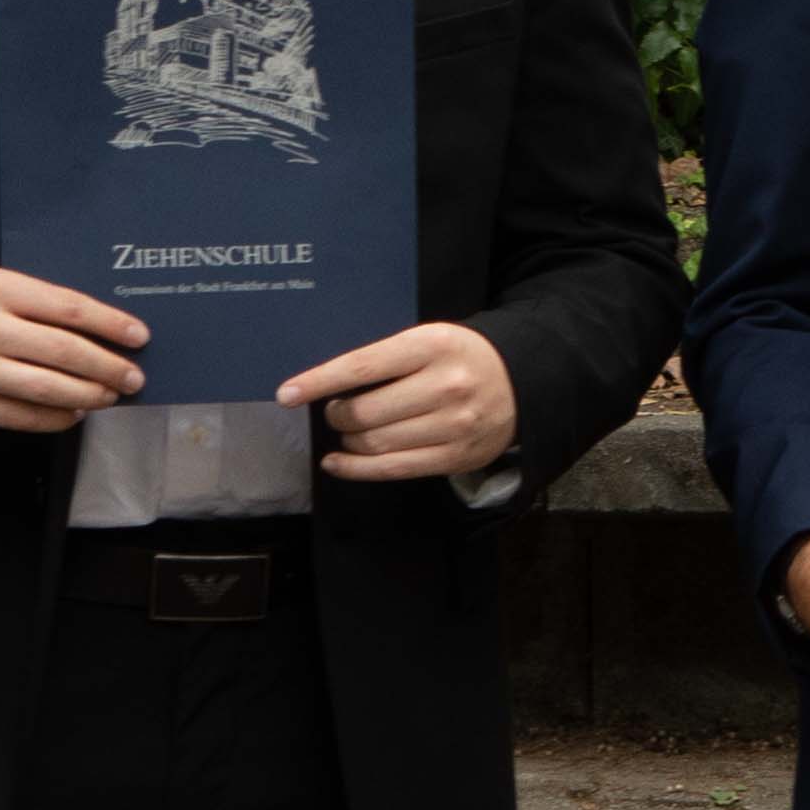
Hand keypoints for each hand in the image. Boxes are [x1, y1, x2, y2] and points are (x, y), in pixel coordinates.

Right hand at [0, 265, 147, 433]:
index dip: (109, 324)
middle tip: (134, 377)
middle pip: (63, 352)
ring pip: (45, 388)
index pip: (67, 308)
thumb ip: (30, 301)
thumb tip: (92, 327)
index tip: (139, 335)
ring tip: (109, 396)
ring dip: (87, 396)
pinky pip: (19, 417)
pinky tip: (73, 414)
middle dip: (107, 367)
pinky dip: (53, 419)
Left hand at [284, 318, 519, 482]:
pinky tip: (338, 463)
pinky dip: (357, 469)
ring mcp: (454, 426)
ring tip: (348, 433)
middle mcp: (445, 386)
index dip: (319, 382)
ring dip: (348, 442)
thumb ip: (385, 359)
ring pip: (376, 444)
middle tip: (337, 412)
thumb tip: (324, 387)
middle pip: (365, 413)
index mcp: (432, 346)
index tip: (287, 393)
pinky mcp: (457, 457)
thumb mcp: (427, 340)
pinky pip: (394, 470)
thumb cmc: (459, 358)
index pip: (362, 366)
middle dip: (337, 416)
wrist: (522, 381)